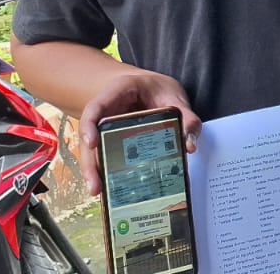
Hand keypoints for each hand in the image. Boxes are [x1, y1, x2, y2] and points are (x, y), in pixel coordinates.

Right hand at [77, 71, 201, 196]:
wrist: (153, 88)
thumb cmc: (159, 90)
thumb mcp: (174, 97)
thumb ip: (186, 116)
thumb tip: (190, 145)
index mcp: (117, 92)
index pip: (96, 107)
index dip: (89, 126)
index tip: (92, 144)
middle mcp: (106, 110)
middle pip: (90, 135)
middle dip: (90, 161)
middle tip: (95, 185)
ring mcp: (105, 126)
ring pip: (92, 148)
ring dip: (93, 170)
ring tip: (98, 191)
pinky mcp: (111, 139)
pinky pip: (104, 154)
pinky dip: (104, 170)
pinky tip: (108, 188)